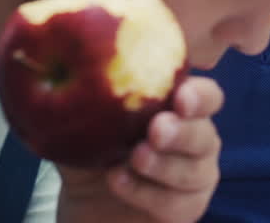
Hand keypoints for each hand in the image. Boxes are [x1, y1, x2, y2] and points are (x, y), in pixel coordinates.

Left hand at [56, 76, 223, 222]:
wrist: (86, 202)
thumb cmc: (90, 150)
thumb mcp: (81, 119)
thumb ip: (85, 95)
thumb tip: (63, 63)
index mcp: (178, 106)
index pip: (206, 96)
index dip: (199, 95)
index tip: (180, 96)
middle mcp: (195, 137)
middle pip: (205, 133)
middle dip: (181, 131)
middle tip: (156, 130)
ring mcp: (196, 174)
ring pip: (196, 171)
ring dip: (164, 165)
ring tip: (133, 158)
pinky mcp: (188, 207)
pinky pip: (180, 203)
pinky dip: (148, 194)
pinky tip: (119, 182)